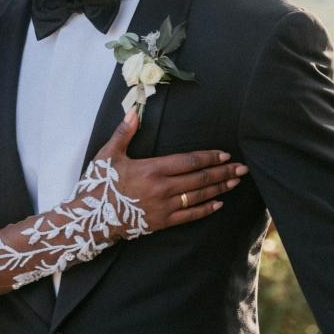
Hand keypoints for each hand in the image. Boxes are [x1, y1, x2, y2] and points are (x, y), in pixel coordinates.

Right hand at [97, 110, 247, 231]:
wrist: (90, 219)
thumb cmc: (99, 184)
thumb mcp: (108, 154)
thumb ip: (124, 132)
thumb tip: (133, 111)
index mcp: (151, 169)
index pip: (188, 161)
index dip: (209, 157)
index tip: (225, 154)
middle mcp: (162, 188)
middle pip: (199, 178)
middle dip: (223, 172)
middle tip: (242, 168)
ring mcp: (163, 207)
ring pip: (198, 196)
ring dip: (219, 188)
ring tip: (234, 182)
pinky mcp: (161, 222)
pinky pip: (189, 216)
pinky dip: (205, 210)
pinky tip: (218, 204)